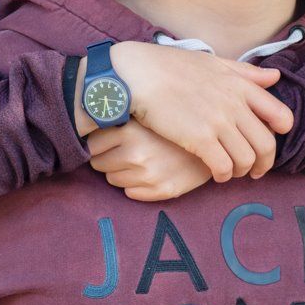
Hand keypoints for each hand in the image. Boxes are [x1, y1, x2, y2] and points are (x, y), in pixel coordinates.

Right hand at [76, 42, 291, 181]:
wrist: (137, 74)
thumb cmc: (170, 66)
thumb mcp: (212, 62)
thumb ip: (245, 72)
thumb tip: (275, 76)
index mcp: (240, 85)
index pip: (280, 114)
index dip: (281, 133)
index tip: (271, 140)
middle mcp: (235, 104)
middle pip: (267, 144)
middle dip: (265, 163)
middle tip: (255, 170)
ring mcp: (218, 122)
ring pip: (247, 159)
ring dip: (242, 170)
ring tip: (232, 172)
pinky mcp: (199, 139)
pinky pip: (224, 167)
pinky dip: (224, 175)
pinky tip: (216, 174)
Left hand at [89, 120, 213, 200]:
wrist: (216, 136)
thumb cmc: (176, 119)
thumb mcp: (147, 110)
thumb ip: (120, 113)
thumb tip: (88, 113)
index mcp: (129, 130)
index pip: (92, 145)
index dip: (100, 142)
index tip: (110, 138)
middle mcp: (135, 153)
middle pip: (99, 164)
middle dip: (108, 158)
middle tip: (125, 149)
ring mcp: (148, 175)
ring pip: (113, 179)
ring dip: (120, 172)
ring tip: (139, 159)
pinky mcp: (160, 190)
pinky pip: (130, 193)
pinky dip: (134, 186)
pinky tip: (149, 172)